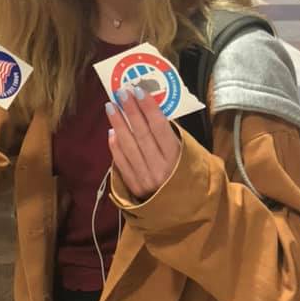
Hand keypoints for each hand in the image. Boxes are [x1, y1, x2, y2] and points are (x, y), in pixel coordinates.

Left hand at [105, 86, 180, 200]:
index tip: (138, 91)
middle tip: (121, 93)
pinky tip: (111, 131)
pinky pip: (122, 163)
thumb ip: (172, 136)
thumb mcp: (188, 154)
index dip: (147, 108)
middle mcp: (160, 168)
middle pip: (141, 134)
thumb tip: (151, 112)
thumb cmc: (187, 174)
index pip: (159, 127)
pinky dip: (116, 146)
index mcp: (177, 158)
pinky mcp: (134, 187)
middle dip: (130, 111)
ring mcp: (145, 179)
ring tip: (111, 106)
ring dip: (118, 124)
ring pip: (128, 147)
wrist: (184, 210)